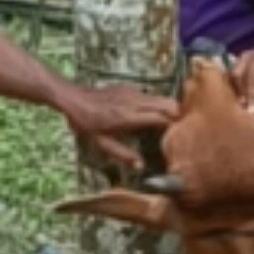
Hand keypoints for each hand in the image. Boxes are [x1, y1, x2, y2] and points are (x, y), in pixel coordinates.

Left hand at [59, 82, 176, 172]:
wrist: (74, 99)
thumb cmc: (86, 122)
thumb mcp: (102, 143)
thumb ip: (122, 154)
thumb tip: (139, 165)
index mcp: (129, 117)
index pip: (160, 117)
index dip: (172, 124)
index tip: (178, 132)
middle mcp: (134, 102)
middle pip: (167, 103)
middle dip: (177, 113)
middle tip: (180, 126)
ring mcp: (132, 92)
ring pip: (160, 97)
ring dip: (168, 107)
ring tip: (170, 120)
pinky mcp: (129, 88)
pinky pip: (149, 95)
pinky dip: (156, 103)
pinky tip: (150, 113)